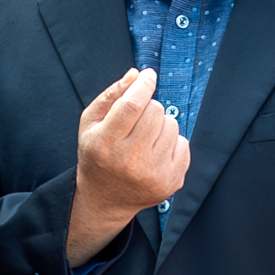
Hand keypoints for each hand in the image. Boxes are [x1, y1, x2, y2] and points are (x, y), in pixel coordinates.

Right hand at [65, 65, 193, 263]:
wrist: (104, 199)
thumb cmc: (97, 155)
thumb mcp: (90, 124)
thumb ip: (111, 95)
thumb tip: (137, 75)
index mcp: (105, 143)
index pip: (133, 105)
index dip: (144, 85)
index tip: (149, 76)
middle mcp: (130, 161)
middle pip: (155, 111)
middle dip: (148, 107)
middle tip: (137, 121)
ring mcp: (153, 174)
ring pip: (172, 125)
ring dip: (160, 125)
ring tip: (145, 139)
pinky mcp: (171, 182)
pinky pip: (184, 143)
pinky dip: (172, 142)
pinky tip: (156, 152)